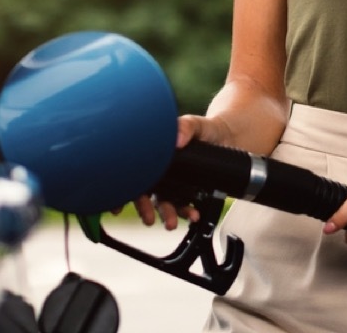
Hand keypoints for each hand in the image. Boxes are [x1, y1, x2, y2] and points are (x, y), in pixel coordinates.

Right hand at [125, 114, 232, 229]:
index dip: (123, 191)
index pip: (133, 175)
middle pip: (146, 192)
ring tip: (171, 223)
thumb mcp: (195, 123)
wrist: (229, 136)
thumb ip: (186, 126)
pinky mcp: (189, 191)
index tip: (117, 206)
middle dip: (144, 209)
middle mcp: (160, 171)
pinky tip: (194, 215)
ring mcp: (174, 183)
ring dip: (166, 214)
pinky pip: (184, 204)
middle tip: (148, 219)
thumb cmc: (206, 128)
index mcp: (154, 155)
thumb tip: (178, 140)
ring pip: (163, 202)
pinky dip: (187, 212)